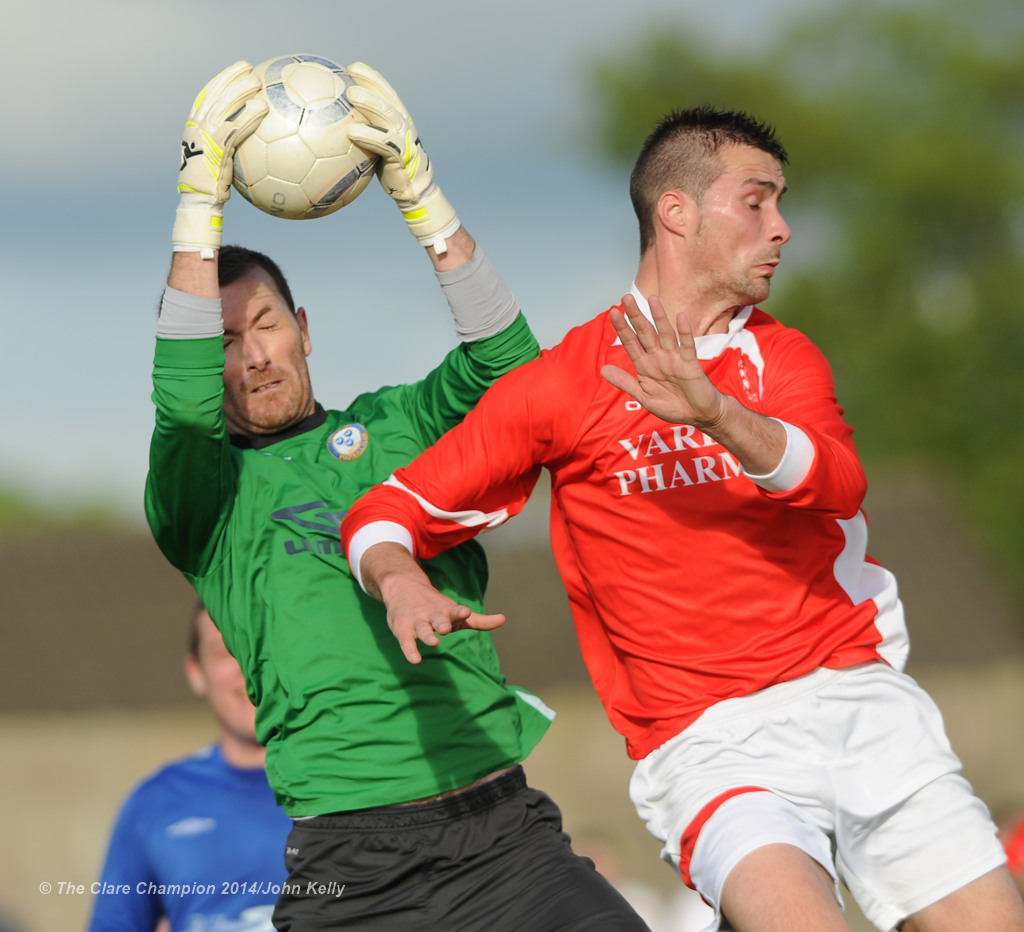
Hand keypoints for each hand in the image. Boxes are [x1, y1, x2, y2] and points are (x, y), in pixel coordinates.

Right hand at [172, 61, 267, 255]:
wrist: (199, 200)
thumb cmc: (212, 186)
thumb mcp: (219, 161)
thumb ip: (229, 145)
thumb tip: (251, 140)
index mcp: (194, 127)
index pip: (206, 97)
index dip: (221, 81)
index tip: (235, 70)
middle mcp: (196, 127)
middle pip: (214, 95)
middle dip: (230, 78)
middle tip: (248, 67)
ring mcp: (204, 137)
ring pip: (223, 107)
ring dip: (240, 91)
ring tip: (257, 80)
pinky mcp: (214, 149)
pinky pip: (235, 127)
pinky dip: (249, 116)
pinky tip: (263, 108)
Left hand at [345, 61, 459, 252]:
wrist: (412, 192)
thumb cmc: (391, 171)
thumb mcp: (377, 149)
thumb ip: (363, 135)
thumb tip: (333, 129)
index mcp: (399, 121)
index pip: (386, 93)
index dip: (372, 78)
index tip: (353, 67)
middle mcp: (405, 126)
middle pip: (388, 98)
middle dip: (371, 83)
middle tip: (351, 73)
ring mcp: (406, 140)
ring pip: (388, 116)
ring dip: (370, 102)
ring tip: (351, 94)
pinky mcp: (403, 157)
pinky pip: (384, 143)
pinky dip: (368, 135)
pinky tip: (350, 132)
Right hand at [374, 559, 504, 663]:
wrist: (404, 587)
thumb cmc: (435, 606)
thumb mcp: (456, 612)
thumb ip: (479, 620)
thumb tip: (504, 619)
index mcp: (447, 611)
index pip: (455, 611)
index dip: (460, 612)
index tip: (466, 612)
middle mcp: (433, 615)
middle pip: (439, 619)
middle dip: (442, 623)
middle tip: (446, 628)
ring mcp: (417, 621)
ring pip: (422, 629)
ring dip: (427, 634)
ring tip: (433, 642)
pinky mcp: (402, 628)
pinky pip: (406, 641)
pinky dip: (410, 650)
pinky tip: (415, 660)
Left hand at [601, 294, 723, 429]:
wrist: (698, 415)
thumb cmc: (672, 406)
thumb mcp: (643, 396)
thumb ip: (625, 382)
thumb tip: (603, 369)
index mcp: (645, 366)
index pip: (631, 343)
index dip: (622, 329)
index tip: (613, 312)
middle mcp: (659, 358)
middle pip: (645, 333)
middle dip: (636, 317)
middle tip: (626, 298)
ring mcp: (675, 359)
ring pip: (665, 334)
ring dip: (659, 317)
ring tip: (652, 298)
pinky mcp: (690, 365)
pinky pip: (687, 346)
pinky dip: (684, 332)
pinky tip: (680, 318)